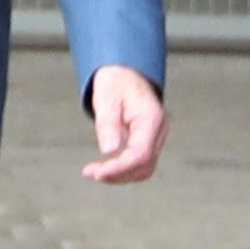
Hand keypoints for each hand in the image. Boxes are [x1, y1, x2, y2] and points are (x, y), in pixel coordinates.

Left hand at [83, 64, 165, 183]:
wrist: (126, 73)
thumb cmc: (116, 83)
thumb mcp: (106, 99)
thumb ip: (108, 125)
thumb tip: (108, 151)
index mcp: (151, 119)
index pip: (140, 154)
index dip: (119, 168)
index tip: (96, 173)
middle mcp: (159, 131)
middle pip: (144, 166)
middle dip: (118, 174)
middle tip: (90, 173)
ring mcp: (156, 137)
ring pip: (144, 168)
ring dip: (120, 175)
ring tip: (94, 172)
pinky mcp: (149, 141)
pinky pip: (140, 162)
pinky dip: (124, 169)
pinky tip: (105, 167)